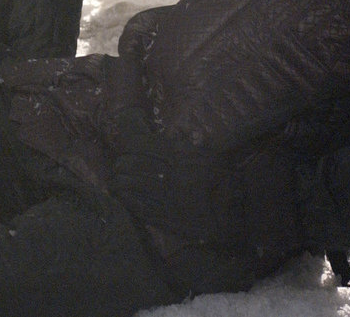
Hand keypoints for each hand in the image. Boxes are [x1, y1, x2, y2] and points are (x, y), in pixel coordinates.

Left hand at [107, 115, 297, 253]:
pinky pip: (133, 204)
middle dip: (121, 162)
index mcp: (178, 156)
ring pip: (127, 184)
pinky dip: (125, 198)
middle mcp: (166, 175)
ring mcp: (161, 197)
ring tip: (118, 180)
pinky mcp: (160, 217)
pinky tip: (124, 196)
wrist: (232, 218)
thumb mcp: (213, 155)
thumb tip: (179, 132)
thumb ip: (193, 142)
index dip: (129, 144)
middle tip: (120, 164)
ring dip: (119, 180)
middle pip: (129, 163)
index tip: (126, 145)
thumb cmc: (225, 183)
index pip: (140, 144)